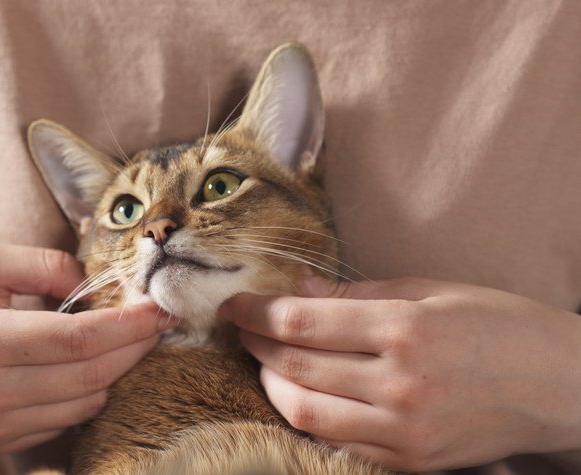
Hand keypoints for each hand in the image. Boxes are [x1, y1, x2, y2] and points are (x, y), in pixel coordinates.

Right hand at [0, 239, 172, 452]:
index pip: (78, 339)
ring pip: (83, 405)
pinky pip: (61, 423)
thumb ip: (38, 263)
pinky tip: (82, 367)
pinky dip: (83, 394)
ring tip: (115, 341)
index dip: (129, 325)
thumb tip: (90, 281)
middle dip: (133, 348)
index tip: (160, 310)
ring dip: (110, 372)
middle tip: (153, 323)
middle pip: (91, 376)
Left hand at [220, 277, 580, 471]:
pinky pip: (336, 443)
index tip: (233, 303)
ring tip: (267, 361)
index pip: (301, 323)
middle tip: (244, 328)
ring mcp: (404, 430)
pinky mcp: (410, 462)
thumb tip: (299, 289)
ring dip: (272, 384)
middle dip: (256, 344)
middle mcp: (399, 384)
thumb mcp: (433, 291)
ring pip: (304, 412)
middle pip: (294, 366)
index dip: (255, 311)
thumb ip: (359, 294)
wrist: (560, 387)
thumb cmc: (500, 326)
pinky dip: (307, 419)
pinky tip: (303, 395)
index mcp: (405, 330)